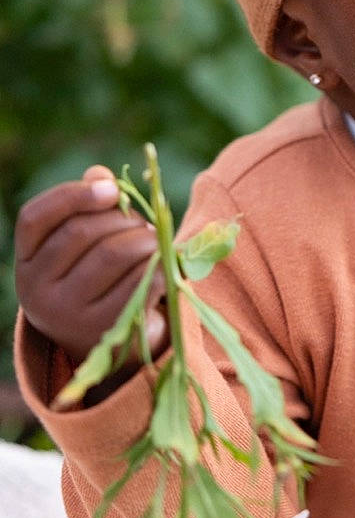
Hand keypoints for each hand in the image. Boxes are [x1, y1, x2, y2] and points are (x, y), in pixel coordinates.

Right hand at [14, 165, 167, 370]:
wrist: (110, 343)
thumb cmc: (98, 279)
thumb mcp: (86, 245)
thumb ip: (90, 206)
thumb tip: (99, 174)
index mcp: (26, 262)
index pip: (35, 218)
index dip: (72, 195)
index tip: (110, 188)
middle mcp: (36, 291)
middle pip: (82, 233)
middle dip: (122, 219)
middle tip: (144, 225)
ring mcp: (66, 314)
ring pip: (113, 254)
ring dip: (144, 240)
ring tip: (154, 243)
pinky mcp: (103, 330)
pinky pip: (138, 281)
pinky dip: (159, 265)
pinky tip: (165, 264)